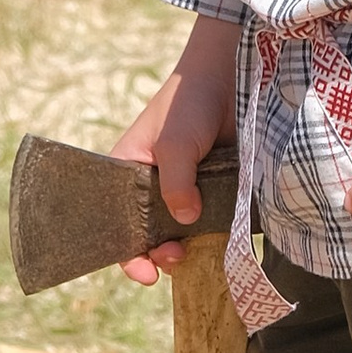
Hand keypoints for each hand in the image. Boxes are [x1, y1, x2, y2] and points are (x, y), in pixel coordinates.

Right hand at [110, 14, 238, 284]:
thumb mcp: (175, 143)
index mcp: (129, 175)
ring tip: (198, 251)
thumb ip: (175, 183)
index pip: (118, 225)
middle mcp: (155, 188)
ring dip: (191, 248)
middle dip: (161, 255)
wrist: (233, 78)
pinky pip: (214, 221)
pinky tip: (224, 241)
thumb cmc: (190, 104)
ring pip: (184, 234)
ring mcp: (188, 191)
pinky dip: (217, 234)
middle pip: (151, 237)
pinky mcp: (217, 190)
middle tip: (177, 257)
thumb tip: (185, 223)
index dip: (127, 254)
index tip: (146, 274)